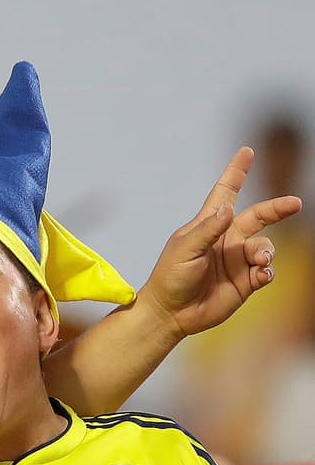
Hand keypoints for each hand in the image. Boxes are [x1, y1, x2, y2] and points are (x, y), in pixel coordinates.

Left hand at [136, 146, 301, 338]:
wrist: (172, 312)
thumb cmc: (170, 277)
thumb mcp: (184, 250)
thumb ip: (207, 230)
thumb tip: (228, 208)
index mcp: (208, 225)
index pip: (225, 193)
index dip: (236, 173)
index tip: (247, 151)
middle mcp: (227, 239)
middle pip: (259, 216)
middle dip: (278, 208)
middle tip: (295, 203)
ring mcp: (238, 260)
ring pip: (266, 246)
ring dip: (267, 251)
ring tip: (259, 260)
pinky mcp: (246, 281)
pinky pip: (267, 270)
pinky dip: (268, 270)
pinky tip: (261, 274)